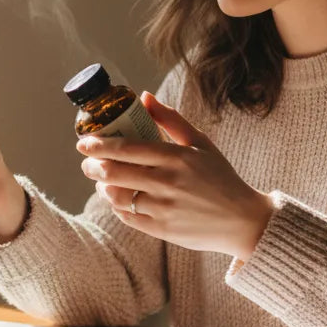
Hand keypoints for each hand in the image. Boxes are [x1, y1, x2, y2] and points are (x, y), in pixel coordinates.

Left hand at [77, 91, 272, 259]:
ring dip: (103, 187)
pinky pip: (127, 217)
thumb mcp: (201, 143)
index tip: (84, 143)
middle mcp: (167, 183)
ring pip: (117, 196)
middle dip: (92, 166)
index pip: (126, 148)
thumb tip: (144, 96)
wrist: (242, 221)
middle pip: (114, 173)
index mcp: (176, 157)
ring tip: (103, 181)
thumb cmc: (220, 177)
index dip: (99, 145)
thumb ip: (170, 120)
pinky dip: (118, 207)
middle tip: (88, 163)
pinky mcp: (162, 230)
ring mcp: (163, 208)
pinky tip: (120, 199)